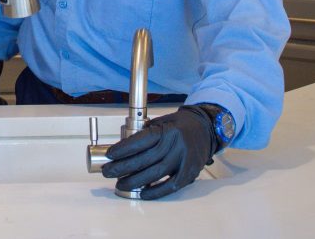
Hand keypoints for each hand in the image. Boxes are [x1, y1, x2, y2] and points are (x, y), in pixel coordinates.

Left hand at [100, 105, 217, 199]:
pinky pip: (170, 186)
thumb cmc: (180, 125)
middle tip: (108, 172)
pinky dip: (155, 191)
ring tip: (120, 183)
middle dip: (123, 167)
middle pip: (145, 160)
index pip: (142, 141)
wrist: (206, 129)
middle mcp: (176, 146)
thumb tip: (124, 147)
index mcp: (168, 131)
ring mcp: (184, 161)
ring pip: (156, 174)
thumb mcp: (162, 121)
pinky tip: (142, 193)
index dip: (124, 149)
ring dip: (135, 181)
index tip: (110, 155)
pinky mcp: (189, 173)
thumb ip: (145, 132)